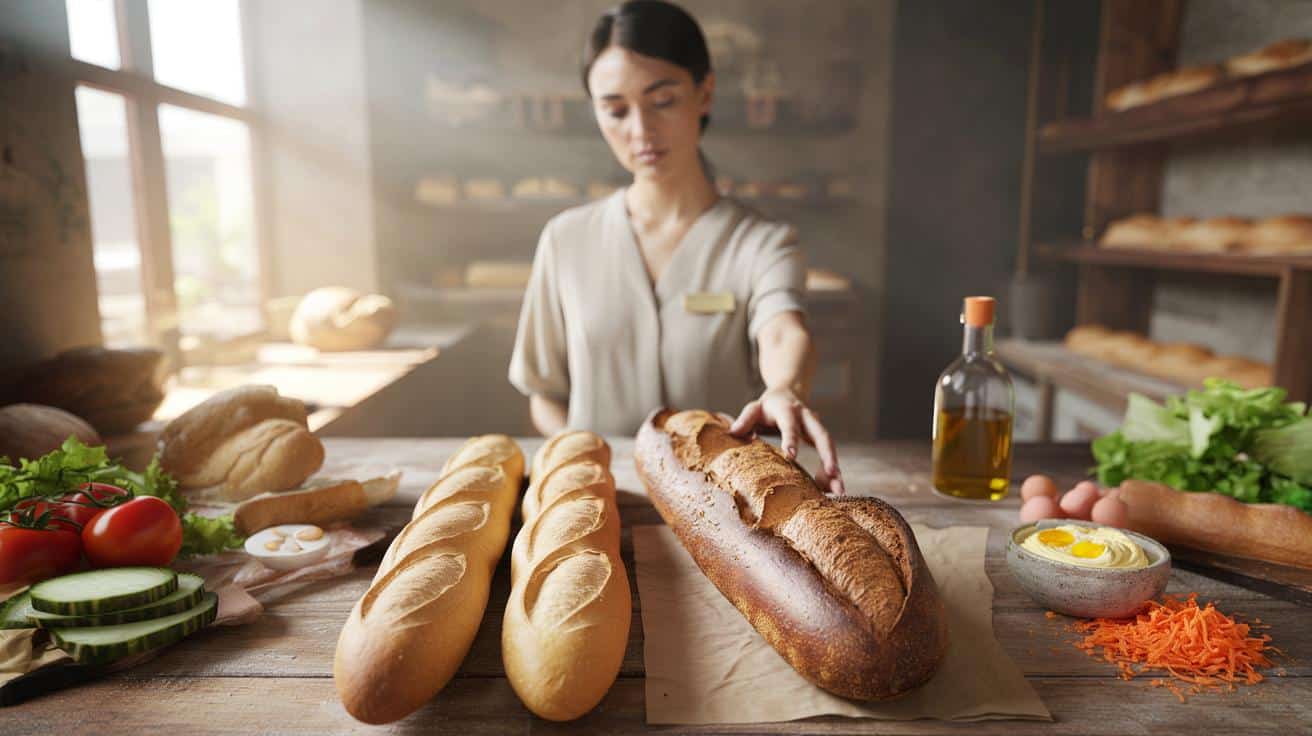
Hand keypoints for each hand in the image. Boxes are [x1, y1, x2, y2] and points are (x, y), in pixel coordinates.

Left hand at [729, 387, 844, 493]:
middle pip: (822, 435)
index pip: (790, 425)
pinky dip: (831, 472)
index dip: (791, 439)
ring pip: (830, 447)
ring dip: (836, 469)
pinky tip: (832, 490)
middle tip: (832, 474)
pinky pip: (828, 455)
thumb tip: (733, 433)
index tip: (791, 456)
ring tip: (839, 491)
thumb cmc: (768, 407)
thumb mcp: (754, 408)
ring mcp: (816, 428)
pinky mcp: (820, 438)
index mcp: (788, 411)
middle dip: (828, 455)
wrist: (788, 393)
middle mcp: (807, 418)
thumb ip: (745, 419)